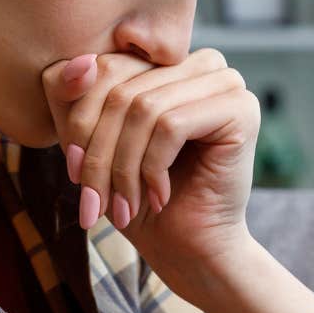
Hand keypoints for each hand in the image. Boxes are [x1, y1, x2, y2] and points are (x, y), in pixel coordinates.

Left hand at [41, 48, 259, 283]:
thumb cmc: (139, 197)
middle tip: (94, 202)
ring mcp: (226, 82)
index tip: (75, 173)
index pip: (106, 67)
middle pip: (122, 90)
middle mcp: (201, 64)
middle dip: (99, 153)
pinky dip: (152, 168)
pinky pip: (171, 125)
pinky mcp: (241, 109)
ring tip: (124, 206)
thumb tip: (77, 63)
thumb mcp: (90, 142)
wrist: (189, 249)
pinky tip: (159, 197)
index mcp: (168, 63)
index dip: (80, 122)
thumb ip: (72, 96)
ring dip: (123, 167)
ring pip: (144, 108)